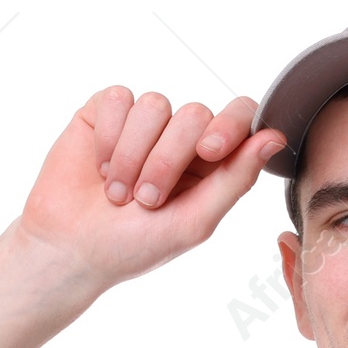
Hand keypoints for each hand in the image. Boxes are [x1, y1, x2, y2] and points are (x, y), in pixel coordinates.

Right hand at [16, 87, 285, 290]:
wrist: (71, 248)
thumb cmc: (135, 246)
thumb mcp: (195, 222)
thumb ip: (236, 179)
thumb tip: (276, 137)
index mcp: (211, 164)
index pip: (239, 118)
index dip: (229, 126)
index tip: (209, 151)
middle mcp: (180, 137)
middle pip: (195, 113)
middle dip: (168, 160)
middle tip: (146, 200)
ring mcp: (144, 122)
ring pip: (155, 105)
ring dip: (135, 155)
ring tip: (118, 193)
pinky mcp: (106, 111)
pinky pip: (120, 99)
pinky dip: (110, 138)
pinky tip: (100, 169)